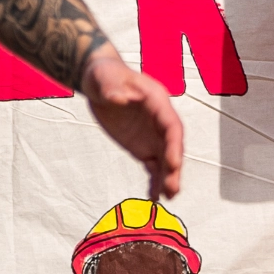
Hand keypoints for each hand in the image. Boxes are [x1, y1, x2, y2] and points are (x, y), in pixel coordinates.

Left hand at [82, 49, 182, 198]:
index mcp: (156, 101)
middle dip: (174, 167)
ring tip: (168, 198)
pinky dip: (154, 181)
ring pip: (165, 159)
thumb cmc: (105, 75)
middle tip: (172, 189)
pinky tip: (154, 198)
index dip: (174, 144)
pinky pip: (153, 166)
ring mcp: (153, 135)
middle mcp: (160, 120)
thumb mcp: (105, 78)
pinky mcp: (143, 146)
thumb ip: (113, 89)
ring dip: (168, 177)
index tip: (174, 163)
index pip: (171, 125)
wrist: (99, 81)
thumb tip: (119, 99)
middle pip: (172, 146)